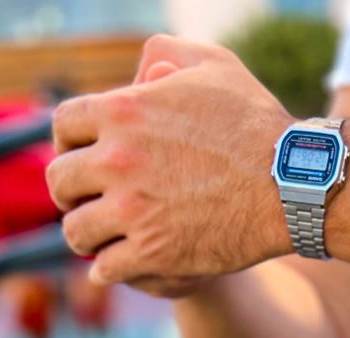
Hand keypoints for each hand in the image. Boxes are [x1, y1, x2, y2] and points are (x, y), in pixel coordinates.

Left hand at [47, 35, 292, 296]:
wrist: (289, 184)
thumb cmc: (254, 123)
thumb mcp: (211, 64)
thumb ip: (164, 56)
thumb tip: (136, 74)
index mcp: (123, 111)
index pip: (63, 127)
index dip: (67, 144)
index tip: (79, 157)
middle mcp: (118, 160)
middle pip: (61, 181)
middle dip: (70, 192)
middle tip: (85, 201)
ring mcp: (133, 210)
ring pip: (77, 231)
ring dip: (86, 236)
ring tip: (100, 238)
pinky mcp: (152, 254)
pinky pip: (105, 269)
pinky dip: (110, 268)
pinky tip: (122, 263)